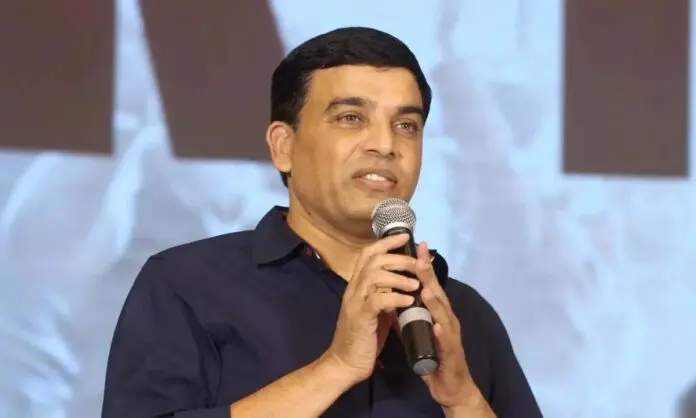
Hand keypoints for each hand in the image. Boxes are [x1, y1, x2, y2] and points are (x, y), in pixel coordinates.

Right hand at [324, 234, 421, 384]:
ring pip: (375, 276)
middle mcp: (354, 289)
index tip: (405, 237)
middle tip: (417, 263)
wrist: (345, 363)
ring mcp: (355, 302)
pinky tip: (409, 302)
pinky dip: (396, 298)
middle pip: (374, 260)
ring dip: (399, 277)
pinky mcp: (361, 318)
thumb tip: (405, 280)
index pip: (368, 254)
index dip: (386, 243)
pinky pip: (378, 300)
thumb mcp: (376, 310)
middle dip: (398, 258)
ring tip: (416, 283)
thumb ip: (386, 293)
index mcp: (358, 285)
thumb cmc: (363, 337)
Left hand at [415, 242, 490, 414]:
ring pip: (443, 316)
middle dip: (429, 275)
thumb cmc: (435, 357)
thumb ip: (408, 314)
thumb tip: (394, 296)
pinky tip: (436, 327)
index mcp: (437, 312)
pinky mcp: (450, 355)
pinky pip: (445, 343)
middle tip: (420, 255)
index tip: (415, 245)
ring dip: (435, 302)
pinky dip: (441, 334)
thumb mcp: (418, 331)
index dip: (422, 265)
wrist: (450, 387)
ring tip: (426, 288)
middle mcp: (446, 319)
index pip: (428, 284)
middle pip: (437, 293)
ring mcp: (450, 336)